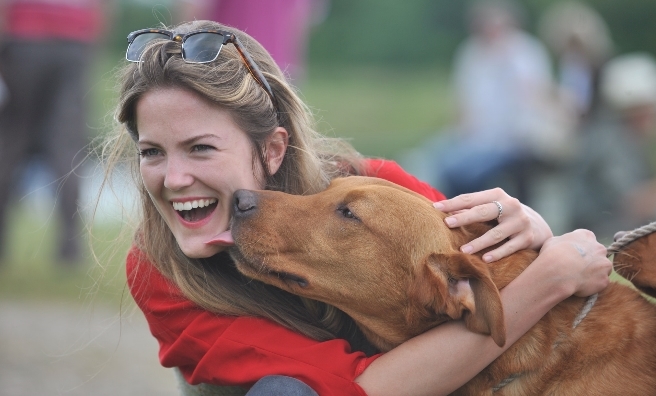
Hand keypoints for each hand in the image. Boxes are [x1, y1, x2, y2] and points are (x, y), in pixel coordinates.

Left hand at [433, 188, 552, 261]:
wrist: (538, 227)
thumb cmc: (504, 216)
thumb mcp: (491, 209)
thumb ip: (471, 209)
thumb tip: (446, 214)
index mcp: (497, 195)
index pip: (471, 198)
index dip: (453, 203)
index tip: (435, 207)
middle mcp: (510, 206)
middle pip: (483, 212)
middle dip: (464, 217)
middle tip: (447, 223)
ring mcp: (520, 222)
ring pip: (496, 233)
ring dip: (479, 242)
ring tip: (463, 250)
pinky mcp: (527, 238)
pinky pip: (510, 248)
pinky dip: (498, 253)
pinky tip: (485, 259)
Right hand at [538, 229, 610, 296]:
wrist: (558, 272)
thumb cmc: (553, 254)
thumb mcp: (553, 241)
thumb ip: (564, 242)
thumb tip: (564, 246)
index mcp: (587, 236)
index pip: (587, 240)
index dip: (580, 249)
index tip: (573, 255)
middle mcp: (600, 248)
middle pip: (597, 254)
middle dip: (589, 260)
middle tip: (576, 268)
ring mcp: (604, 265)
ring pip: (601, 269)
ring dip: (593, 273)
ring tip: (578, 278)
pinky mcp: (604, 280)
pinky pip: (599, 283)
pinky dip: (592, 285)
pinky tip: (580, 286)